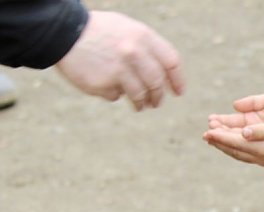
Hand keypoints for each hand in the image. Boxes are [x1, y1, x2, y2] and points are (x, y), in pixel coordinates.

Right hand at [55, 11, 183, 110]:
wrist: (61, 32)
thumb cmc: (98, 31)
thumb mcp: (127, 30)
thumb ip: (147, 48)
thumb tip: (167, 75)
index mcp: (142, 36)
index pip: (171, 61)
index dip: (177, 79)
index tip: (178, 92)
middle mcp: (133, 53)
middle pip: (157, 83)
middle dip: (158, 96)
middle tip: (156, 102)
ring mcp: (118, 70)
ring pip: (140, 95)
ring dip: (142, 103)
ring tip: (140, 106)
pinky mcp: (103, 84)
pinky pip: (116, 96)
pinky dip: (115, 94)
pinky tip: (107, 86)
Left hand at [204, 93, 263, 166]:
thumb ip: (260, 131)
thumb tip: (244, 132)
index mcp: (259, 148)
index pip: (234, 141)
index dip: (220, 136)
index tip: (207, 131)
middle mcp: (258, 156)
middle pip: (233, 149)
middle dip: (219, 142)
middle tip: (206, 136)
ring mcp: (262, 160)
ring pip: (238, 154)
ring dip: (226, 147)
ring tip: (216, 142)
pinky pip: (245, 156)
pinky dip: (235, 151)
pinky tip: (235, 148)